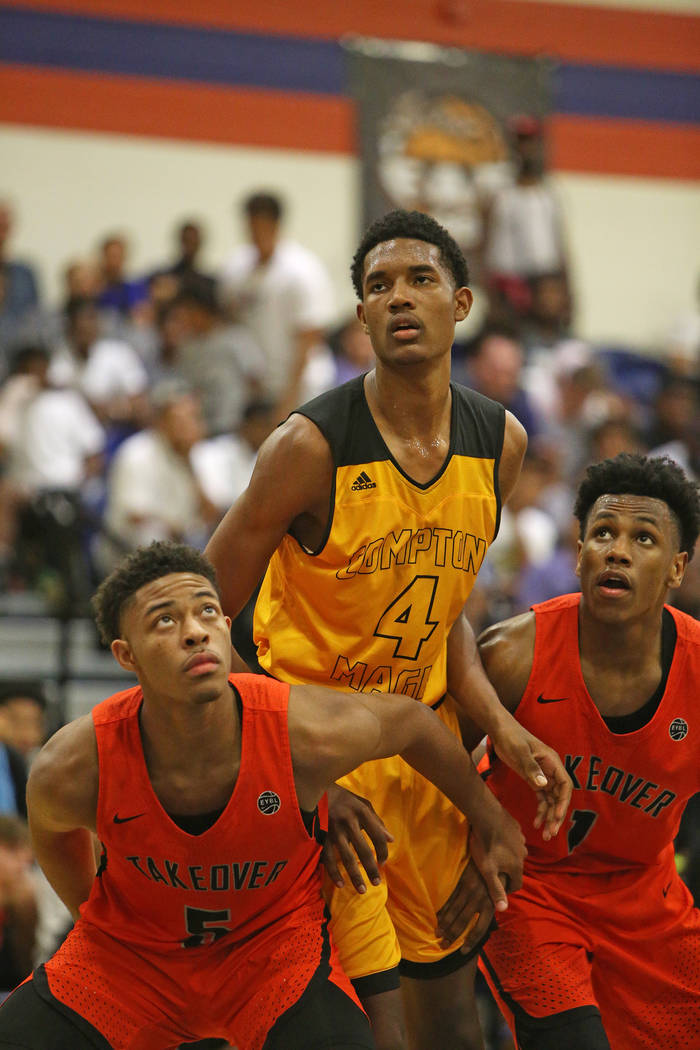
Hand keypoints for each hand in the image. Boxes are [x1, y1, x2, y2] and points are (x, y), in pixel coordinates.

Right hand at [322, 784, 392, 893]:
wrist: (314, 789)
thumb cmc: (343, 799)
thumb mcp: (362, 804)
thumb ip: (377, 821)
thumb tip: (390, 840)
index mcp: (361, 811)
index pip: (377, 835)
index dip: (383, 850)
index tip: (383, 862)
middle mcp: (348, 821)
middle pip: (363, 850)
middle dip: (371, 868)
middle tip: (377, 883)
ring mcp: (334, 830)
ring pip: (346, 858)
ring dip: (355, 876)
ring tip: (362, 890)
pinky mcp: (321, 836)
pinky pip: (328, 858)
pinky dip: (334, 873)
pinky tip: (340, 884)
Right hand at [435, 857, 493, 952]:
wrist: (492, 847)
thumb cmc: (499, 870)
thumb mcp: (501, 887)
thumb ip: (494, 901)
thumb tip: (494, 913)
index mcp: (490, 904)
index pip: (480, 928)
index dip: (471, 941)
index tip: (463, 951)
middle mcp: (479, 899)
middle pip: (464, 921)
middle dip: (453, 935)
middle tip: (443, 945)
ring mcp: (469, 890)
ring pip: (454, 910)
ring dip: (445, 923)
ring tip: (438, 933)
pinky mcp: (461, 880)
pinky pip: (450, 897)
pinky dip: (443, 907)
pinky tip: (437, 915)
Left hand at [469, 806, 525, 913]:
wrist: (486, 815)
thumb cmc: (485, 844)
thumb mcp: (487, 870)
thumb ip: (495, 890)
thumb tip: (503, 909)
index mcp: (517, 866)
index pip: (516, 885)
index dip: (507, 889)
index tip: (497, 888)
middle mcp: (523, 853)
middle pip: (516, 868)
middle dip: (506, 871)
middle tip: (493, 869)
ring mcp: (520, 838)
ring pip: (515, 852)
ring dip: (507, 855)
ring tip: (494, 853)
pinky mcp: (515, 826)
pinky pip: (513, 838)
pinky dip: (506, 841)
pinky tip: (495, 837)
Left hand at [491, 717, 571, 839]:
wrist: (500, 730)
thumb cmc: (512, 737)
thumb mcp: (520, 751)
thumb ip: (531, 768)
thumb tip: (543, 785)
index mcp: (553, 762)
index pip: (565, 786)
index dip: (563, 802)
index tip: (557, 816)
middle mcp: (551, 771)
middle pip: (559, 797)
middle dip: (557, 815)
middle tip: (552, 833)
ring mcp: (543, 775)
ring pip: (551, 800)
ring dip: (549, 817)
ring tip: (546, 835)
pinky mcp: (533, 778)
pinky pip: (541, 798)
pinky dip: (541, 811)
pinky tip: (536, 823)